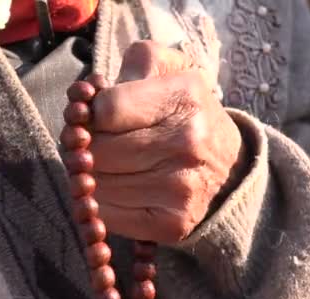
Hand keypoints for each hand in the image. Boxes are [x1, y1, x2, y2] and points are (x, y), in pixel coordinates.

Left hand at [65, 41, 249, 243]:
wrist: (227, 161)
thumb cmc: (182, 110)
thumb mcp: (165, 68)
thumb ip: (129, 64)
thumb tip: (88, 95)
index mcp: (183, 94)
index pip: (106, 109)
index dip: (88, 114)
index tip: (93, 116)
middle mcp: (187, 141)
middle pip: (98, 150)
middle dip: (82, 146)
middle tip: (88, 144)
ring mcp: (182, 186)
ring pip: (98, 184)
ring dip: (88, 176)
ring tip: (104, 165)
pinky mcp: (174, 222)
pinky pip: (110, 216)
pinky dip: (100, 204)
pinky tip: (113, 190)